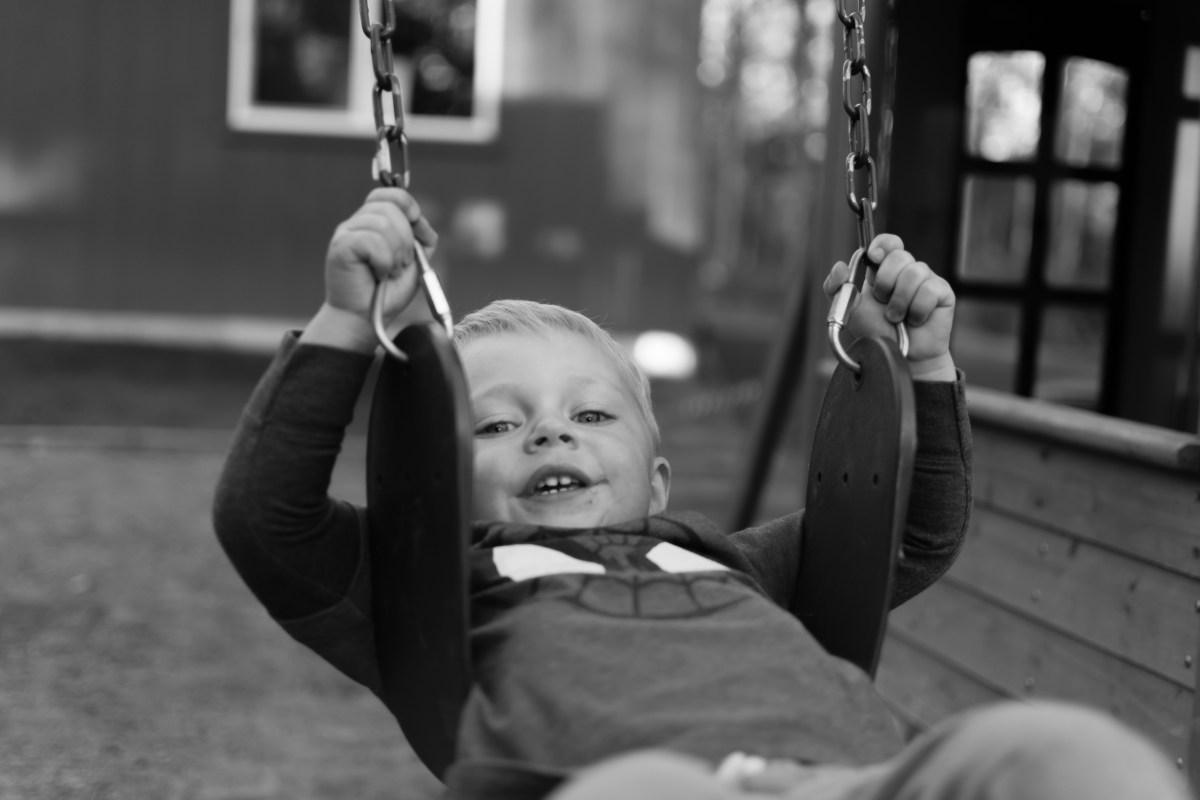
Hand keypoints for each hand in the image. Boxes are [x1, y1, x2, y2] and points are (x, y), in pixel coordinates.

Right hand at [323, 187, 438, 323]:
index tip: (417, 229)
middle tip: (400, 264)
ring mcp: (346, 232)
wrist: (364, 319)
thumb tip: (421, 221)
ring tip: (389, 272)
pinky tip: (378, 274)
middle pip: (391, 208)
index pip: (391, 195)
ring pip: (382, 224)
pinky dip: (383, 261)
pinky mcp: (340, 246)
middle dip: (406, 240)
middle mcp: (358, 222)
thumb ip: (420, 239)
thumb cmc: (386, 292)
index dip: (409, 207)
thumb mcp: (414, 262)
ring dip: (395, 253)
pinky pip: (372, 241)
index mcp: (374, 221)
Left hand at [823, 233, 956, 379]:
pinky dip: (917, 310)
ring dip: (899, 301)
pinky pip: (929, 290)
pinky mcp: (943, 293)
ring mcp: (927, 280)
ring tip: (896, 317)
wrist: (898, 355)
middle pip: (899, 255)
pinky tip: (915, 321)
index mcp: (885, 270)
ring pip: (914, 272)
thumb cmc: (876, 331)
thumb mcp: (849, 309)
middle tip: (883, 301)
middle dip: (885, 281)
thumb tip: (840, 265)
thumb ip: (836, 287)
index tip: (873, 257)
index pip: (889, 242)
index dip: (883, 244)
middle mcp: (907, 271)